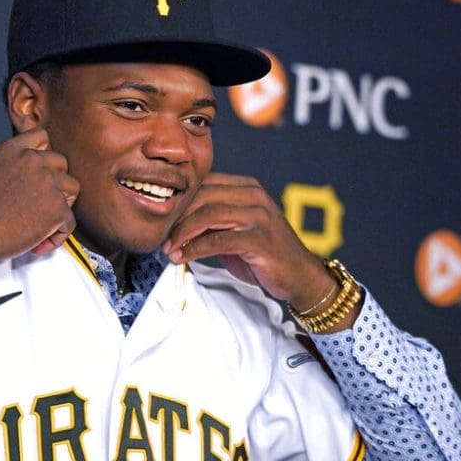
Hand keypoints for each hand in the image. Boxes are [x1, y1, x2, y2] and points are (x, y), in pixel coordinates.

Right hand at [0, 129, 78, 270]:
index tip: (40, 172)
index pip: (42, 137)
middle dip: (56, 182)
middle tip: (41, 203)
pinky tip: (38, 243)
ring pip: (72, 189)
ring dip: (61, 205)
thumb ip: (14, 166)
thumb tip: (29, 179)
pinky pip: (69, 222)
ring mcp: (49, 183)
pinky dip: (57, 235)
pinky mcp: (57, 208)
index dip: (44, 156)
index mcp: (14, 149)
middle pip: (61, 164)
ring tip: (43, 223)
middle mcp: (34, 160)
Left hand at [162, 172, 334, 309]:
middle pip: (203, 197)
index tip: (162, 221)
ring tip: (168, 250)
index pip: (204, 184)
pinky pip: (218, 240)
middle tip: (160, 238)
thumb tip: (173, 225)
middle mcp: (254, 196)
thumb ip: (210, 222)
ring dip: (182, 234)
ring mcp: (259, 216)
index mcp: (247, 187)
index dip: (179, 202)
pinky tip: (183, 258)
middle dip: (176, 218)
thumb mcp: (234, 231)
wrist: (300, 276)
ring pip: (208, 215)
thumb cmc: (263, 255)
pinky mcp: (260, 238)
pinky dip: (195, 249)